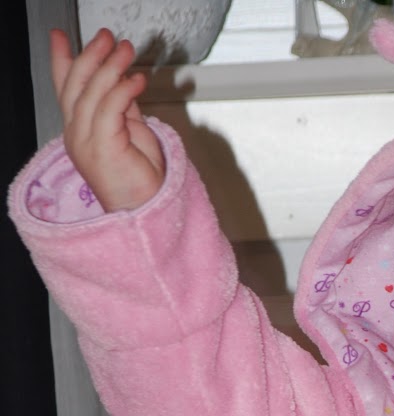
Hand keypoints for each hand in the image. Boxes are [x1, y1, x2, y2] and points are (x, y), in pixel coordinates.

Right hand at [50, 28, 164, 212]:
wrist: (145, 213)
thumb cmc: (140, 180)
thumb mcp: (129, 131)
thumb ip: (121, 106)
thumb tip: (122, 77)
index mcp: (79, 130)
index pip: (65, 89)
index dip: (60, 60)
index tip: (60, 36)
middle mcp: (77, 135)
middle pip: (76, 85)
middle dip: (91, 55)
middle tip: (107, 37)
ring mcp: (86, 143)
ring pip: (93, 93)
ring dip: (111, 67)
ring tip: (126, 50)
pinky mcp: (103, 149)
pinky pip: (110, 109)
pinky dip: (124, 89)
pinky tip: (137, 80)